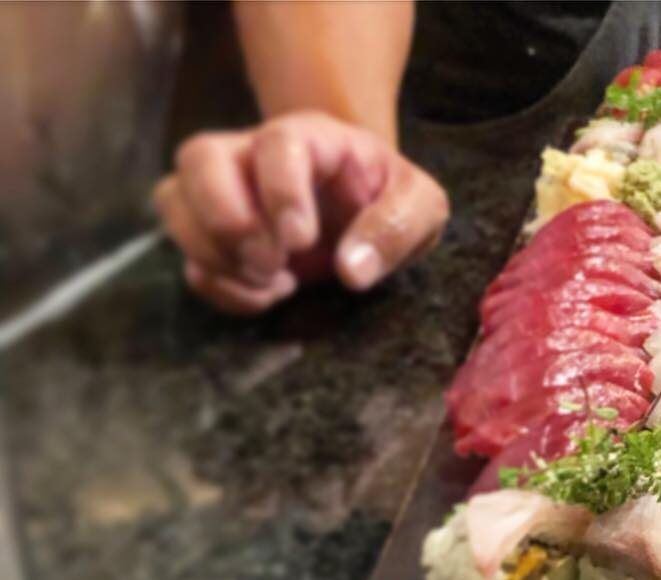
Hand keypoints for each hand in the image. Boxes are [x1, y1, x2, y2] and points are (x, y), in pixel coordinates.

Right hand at [153, 111, 448, 314]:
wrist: (366, 207)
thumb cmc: (390, 198)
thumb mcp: (419, 207)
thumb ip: (397, 228)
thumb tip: (353, 269)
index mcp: (310, 137)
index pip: (276, 143)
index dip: (280, 192)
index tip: (300, 240)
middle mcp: (252, 153)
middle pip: (199, 158)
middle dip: (227, 221)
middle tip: (273, 265)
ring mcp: (223, 189)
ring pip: (175, 201)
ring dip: (213, 253)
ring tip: (272, 282)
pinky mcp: (212, 231)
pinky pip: (186, 252)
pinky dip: (217, 284)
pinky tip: (263, 295)